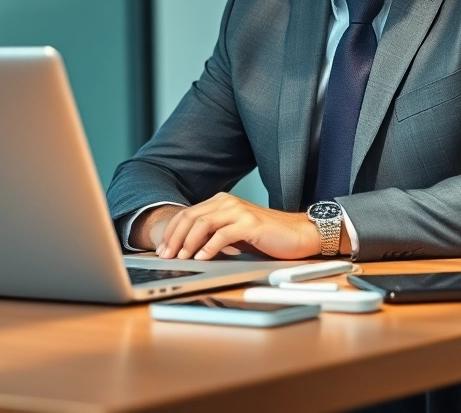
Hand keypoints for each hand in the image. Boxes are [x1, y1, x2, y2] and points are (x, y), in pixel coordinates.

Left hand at [155, 193, 320, 260]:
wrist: (298, 234)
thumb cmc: (266, 237)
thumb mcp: (234, 234)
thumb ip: (213, 236)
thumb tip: (187, 250)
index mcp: (221, 202)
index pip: (187, 214)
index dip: (171, 232)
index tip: (161, 250)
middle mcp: (227, 202)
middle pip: (190, 217)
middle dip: (174, 238)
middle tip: (165, 256)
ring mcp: (239, 211)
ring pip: (203, 223)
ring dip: (188, 242)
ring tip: (181, 258)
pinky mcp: (250, 223)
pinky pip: (223, 234)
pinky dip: (209, 247)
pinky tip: (202, 258)